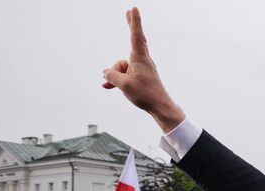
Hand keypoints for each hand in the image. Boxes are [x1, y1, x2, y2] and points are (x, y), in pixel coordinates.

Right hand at [102, 7, 184, 132]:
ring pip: (122, 66)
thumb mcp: (123, 84)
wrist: (159, 107)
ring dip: (115, 75)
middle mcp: (142, 60)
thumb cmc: (145, 94)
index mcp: (140, 58)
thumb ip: (112, 76)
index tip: (133, 9)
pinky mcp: (140, 76)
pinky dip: (117, 79)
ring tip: (115, 86)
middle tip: (128, 12)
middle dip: (130, 27)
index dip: (134, 22)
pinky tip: (108, 86)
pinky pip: (125, 74)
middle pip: (133, 41)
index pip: (136, 35)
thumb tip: (105, 72)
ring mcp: (141, 68)